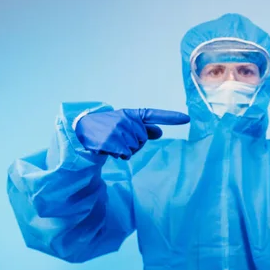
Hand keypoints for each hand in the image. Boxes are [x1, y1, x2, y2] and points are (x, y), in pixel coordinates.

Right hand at [75, 108, 189, 159]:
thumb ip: (144, 128)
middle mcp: (126, 119)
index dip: (171, 117)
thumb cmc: (107, 126)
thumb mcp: (125, 124)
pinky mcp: (111, 140)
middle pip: (143, 139)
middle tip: (118, 139)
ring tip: (112, 142)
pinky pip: (126, 154)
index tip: (187, 119)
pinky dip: (119, 155)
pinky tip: (109, 148)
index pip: (154, 114)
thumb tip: (160, 132)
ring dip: (125, 150)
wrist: (82, 128)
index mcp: (132, 114)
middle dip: (133, 144)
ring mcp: (119, 129)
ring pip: (134, 148)